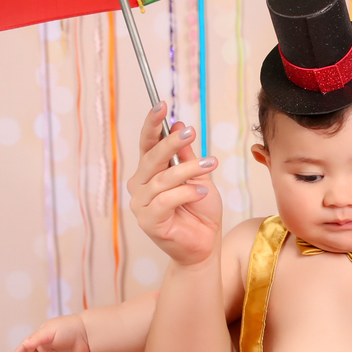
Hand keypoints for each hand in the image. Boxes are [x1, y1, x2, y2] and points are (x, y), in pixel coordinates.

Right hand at [127, 103, 222, 264]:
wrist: (205, 246)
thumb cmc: (201, 212)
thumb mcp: (198, 177)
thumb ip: (186, 155)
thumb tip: (178, 125)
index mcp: (149, 173)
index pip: (147, 144)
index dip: (152, 124)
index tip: (162, 105)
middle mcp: (140, 186)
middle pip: (151, 158)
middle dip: (171, 143)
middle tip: (190, 131)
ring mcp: (140, 205)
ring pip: (163, 179)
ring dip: (189, 169)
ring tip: (211, 165)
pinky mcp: (148, 221)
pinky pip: (166, 200)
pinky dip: (187, 193)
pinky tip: (203, 191)